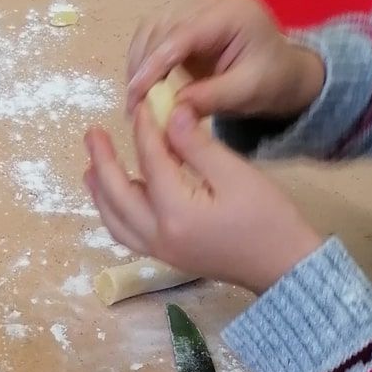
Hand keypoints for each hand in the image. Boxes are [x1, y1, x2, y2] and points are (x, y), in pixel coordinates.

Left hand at [83, 102, 323, 294]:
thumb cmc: (267, 218)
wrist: (281, 266)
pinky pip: (127, 234)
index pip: (150, 162)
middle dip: (102, 162)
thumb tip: (171, 114)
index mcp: (176, 212)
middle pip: (117, 195)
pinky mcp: (165, 257)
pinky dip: (114, 213)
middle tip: (91, 134)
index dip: (143, 131)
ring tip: (90, 167)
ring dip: (101, 192)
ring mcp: (159, 250)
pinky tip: (113, 199)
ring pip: (116, 220)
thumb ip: (197, 146)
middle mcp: (158, 235)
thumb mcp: (236, 174)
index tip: (142, 105)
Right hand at [125, 0, 324, 121]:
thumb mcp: (246, 94)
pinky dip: (143, 59)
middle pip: (162, 27)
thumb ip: (209, 98)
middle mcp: (213, 0)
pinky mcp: (188, 18)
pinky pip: (155, 33)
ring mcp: (199, 5)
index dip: (153, 66)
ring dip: (138, 62)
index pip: (182, 35)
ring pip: (153, 28)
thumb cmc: (270, 83)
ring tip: (136, 98)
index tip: (134, 97)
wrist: (282, 73)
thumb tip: (170, 109)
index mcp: (233, 12)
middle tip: (133, 106)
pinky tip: (142, 84)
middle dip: (142, 67)